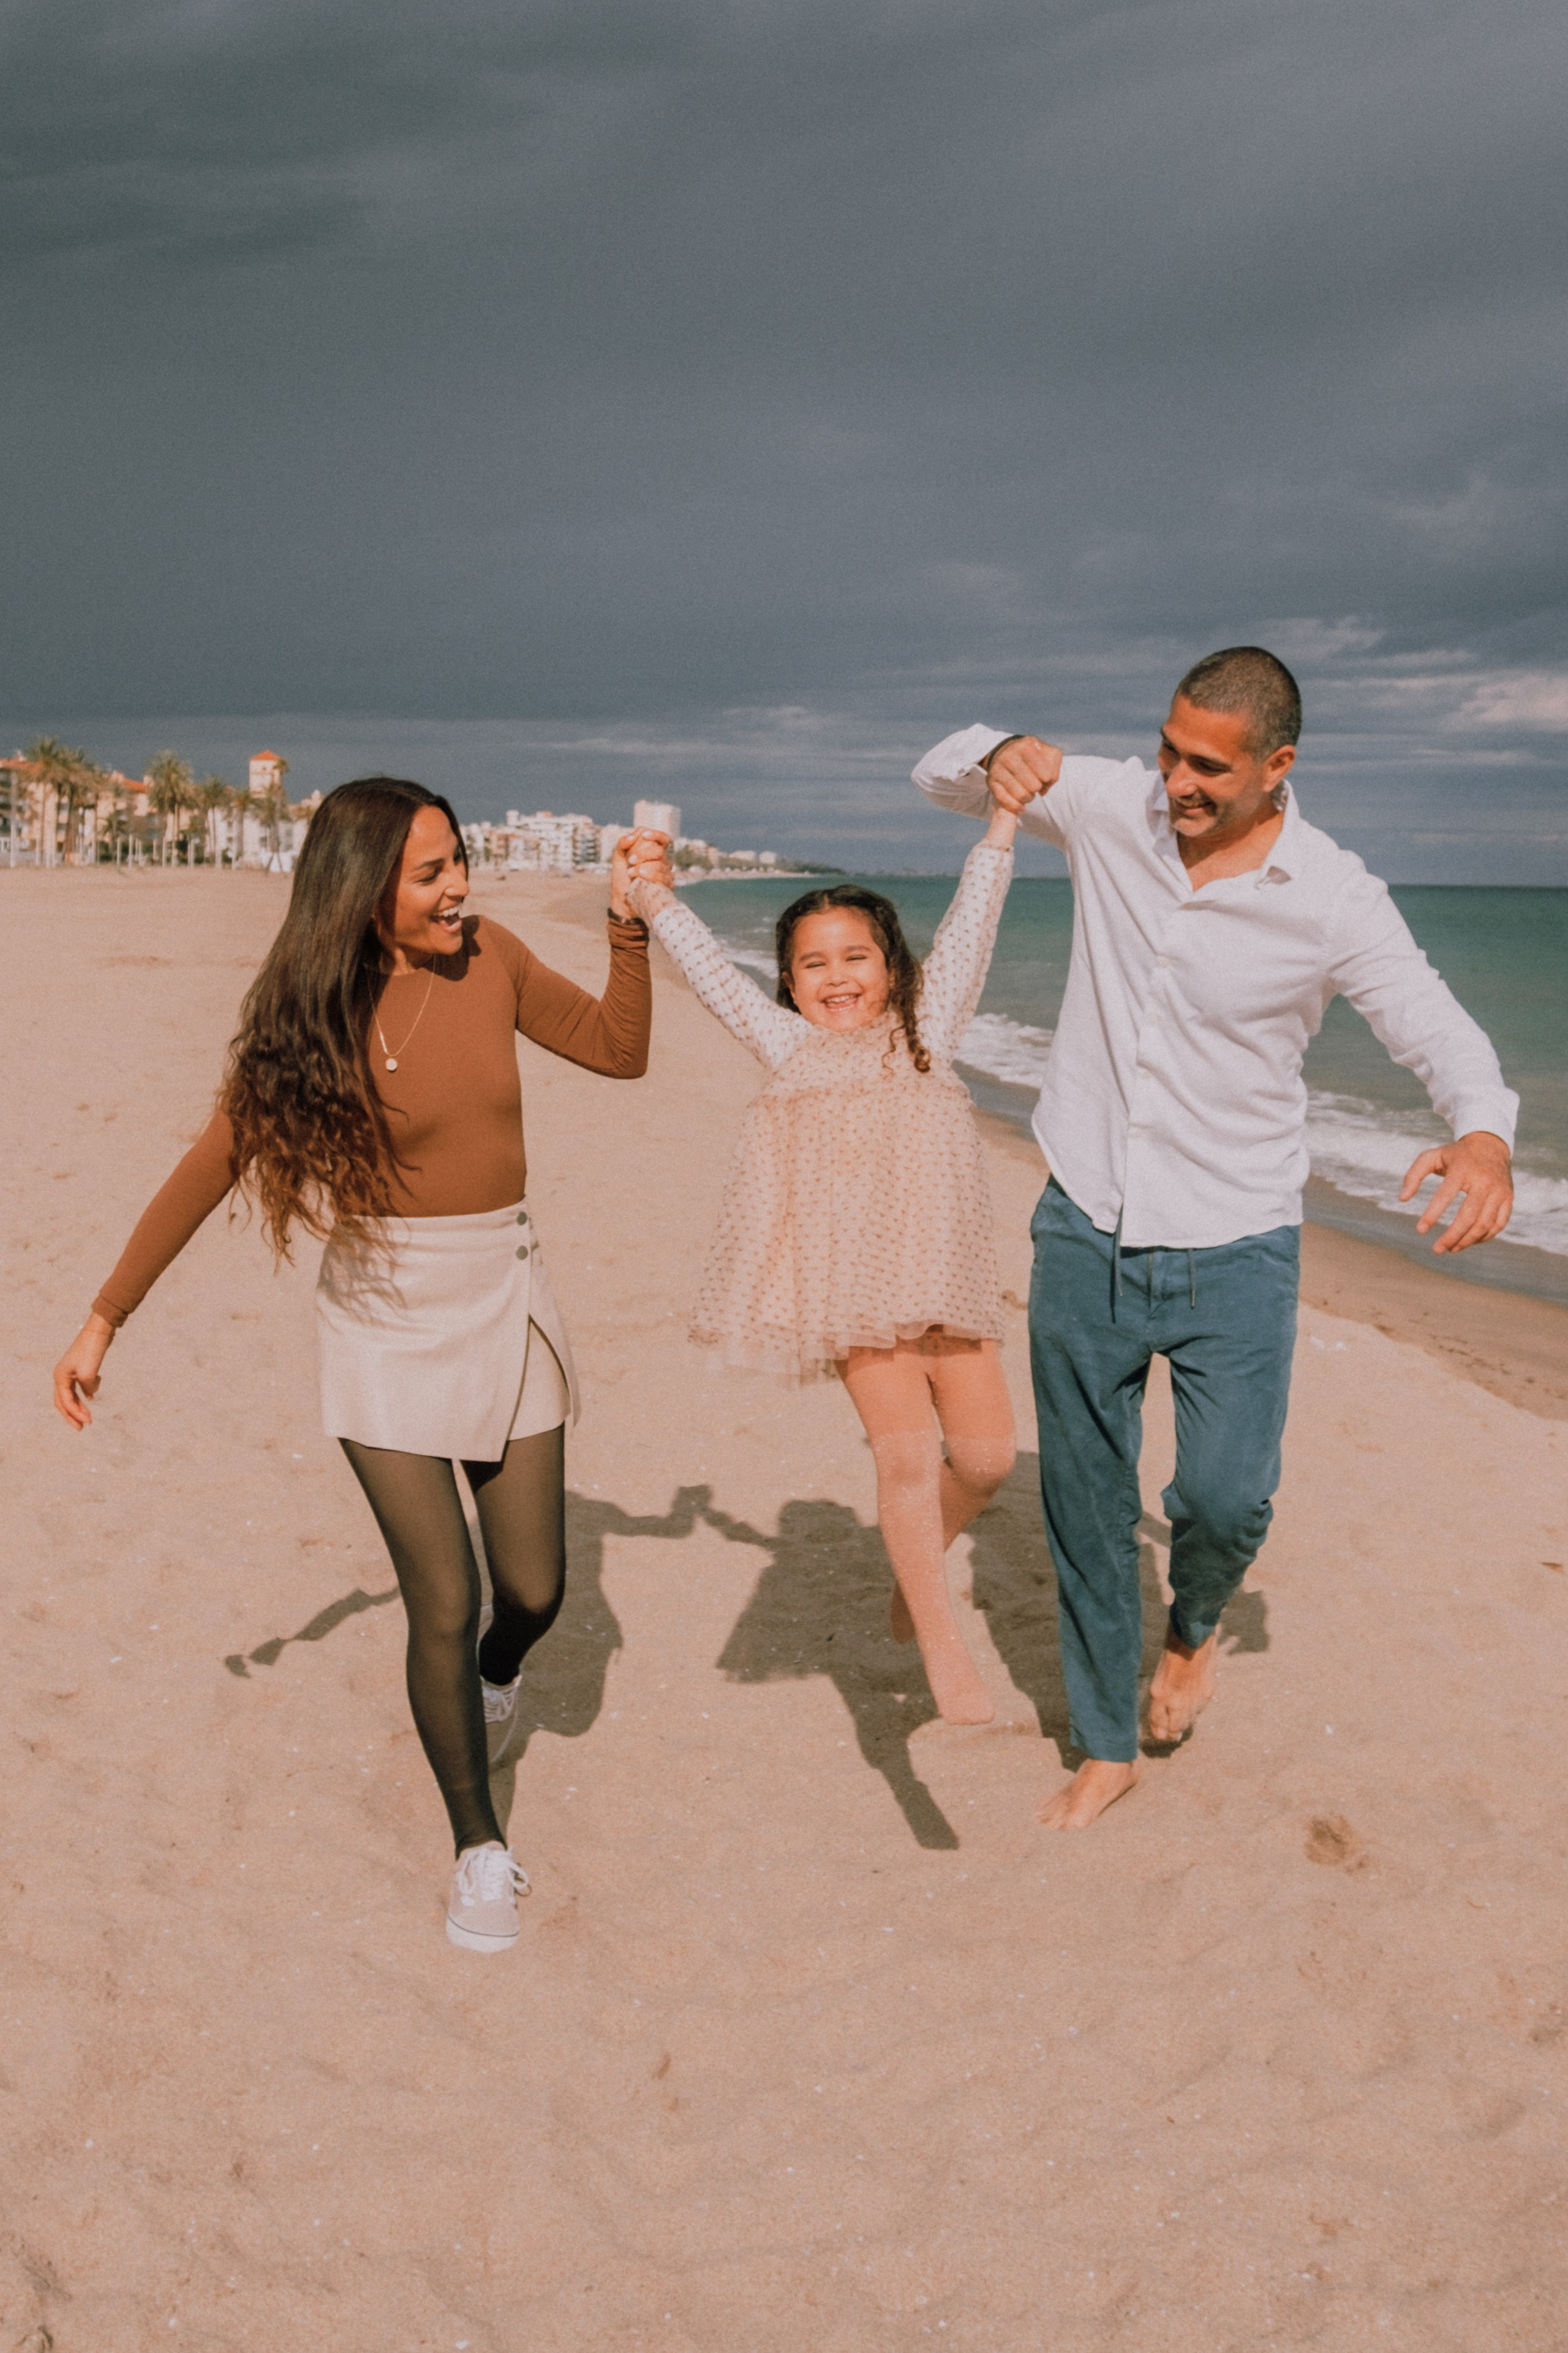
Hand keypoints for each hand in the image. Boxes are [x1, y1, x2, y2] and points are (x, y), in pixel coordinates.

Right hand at [54, 1314, 114, 1429]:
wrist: (98, 1331)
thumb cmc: (92, 1351)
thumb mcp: (89, 1374)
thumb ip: (88, 1388)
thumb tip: (91, 1395)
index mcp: (60, 1377)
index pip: (65, 1402)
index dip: (75, 1414)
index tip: (89, 1423)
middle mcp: (61, 1375)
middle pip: (63, 1401)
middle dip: (72, 1415)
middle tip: (82, 1428)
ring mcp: (70, 1371)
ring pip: (71, 1394)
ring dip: (79, 1405)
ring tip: (89, 1416)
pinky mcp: (80, 1367)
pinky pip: (80, 1384)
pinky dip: (86, 1391)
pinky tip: (93, 1393)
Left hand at [610, 828, 672, 916]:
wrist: (622, 898)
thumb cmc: (622, 876)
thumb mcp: (618, 856)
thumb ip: (623, 843)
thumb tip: (632, 837)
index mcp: (655, 851)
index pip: (663, 839)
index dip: (656, 835)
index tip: (644, 836)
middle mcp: (664, 861)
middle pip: (659, 851)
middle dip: (643, 854)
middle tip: (630, 860)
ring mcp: (667, 874)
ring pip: (660, 865)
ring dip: (642, 867)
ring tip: (630, 873)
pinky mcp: (667, 886)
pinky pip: (662, 878)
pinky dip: (649, 876)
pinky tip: (638, 879)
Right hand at [982, 733, 1061, 816]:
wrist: (1007, 752)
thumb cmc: (1034, 756)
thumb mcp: (1049, 754)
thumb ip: (1054, 769)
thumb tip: (1043, 788)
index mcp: (1026, 746)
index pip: (1045, 775)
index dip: (1048, 780)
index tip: (1045, 776)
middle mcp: (1009, 756)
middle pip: (1034, 787)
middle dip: (1037, 789)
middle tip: (1035, 785)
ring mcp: (997, 769)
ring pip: (1021, 796)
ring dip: (1028, 798)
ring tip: (1028, 792)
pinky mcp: (990, 781)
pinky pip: (1006, 801)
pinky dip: (1016, 806)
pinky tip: (1021, 805)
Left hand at [1399, 1129, 1512, 1253]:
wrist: (1490, 1144)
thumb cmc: (1456, 1155)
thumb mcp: (1432, 1157)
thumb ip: (1413, 1175)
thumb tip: (1402, 1199)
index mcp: (1462, 1169)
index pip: (1445, 1195)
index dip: (1432, 1214)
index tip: (1420, 1230)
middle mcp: (1484, 1181)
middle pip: (1468, 1216)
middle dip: (1452, 1236)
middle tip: (1437, 1249)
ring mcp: (1499, 1191)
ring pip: (1485, 1224)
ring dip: (1467, 1241)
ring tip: (1451, 1249)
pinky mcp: (1508, 1198)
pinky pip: (1498, 1224)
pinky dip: (1484, 1237)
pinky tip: (1468, 1242)